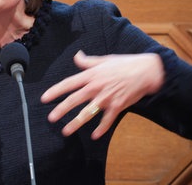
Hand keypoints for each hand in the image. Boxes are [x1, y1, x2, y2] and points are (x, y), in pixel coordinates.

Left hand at [40, 51, 163, 139]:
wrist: (146, 71)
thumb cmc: (125, 64)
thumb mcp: (104, 60)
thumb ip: (88, 61)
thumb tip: (77, 56)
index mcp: (91, 75)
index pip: (68, 83)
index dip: (55, 91)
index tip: (44, 98)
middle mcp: (95, 87)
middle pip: (74, 100)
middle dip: (61, 109)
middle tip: (51, 118)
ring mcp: (106, 98)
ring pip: (87, 112)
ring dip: (76, 123)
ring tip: (65, 131)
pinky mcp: (117, 106)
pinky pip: (107, 120)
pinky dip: (101, 129)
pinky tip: (94, 136)